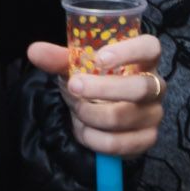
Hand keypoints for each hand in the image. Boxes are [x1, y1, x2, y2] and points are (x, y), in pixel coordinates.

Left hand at [25, 32, 164, 157]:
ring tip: (76, 111)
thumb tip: (34, 51)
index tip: (99, 58)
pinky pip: (116, 143)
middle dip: (101, 89)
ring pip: (121, 118)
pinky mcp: (147, 139)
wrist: (103, 116)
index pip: (150, 47)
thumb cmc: (96, 83)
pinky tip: (84, 130)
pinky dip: (92, 138)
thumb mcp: (79, 69)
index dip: (128, 51)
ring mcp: (153, 114)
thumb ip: (59, 59)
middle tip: (74, 87)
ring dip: (89, 115)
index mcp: (144, 60)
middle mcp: (155, 86)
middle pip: (139, 88)